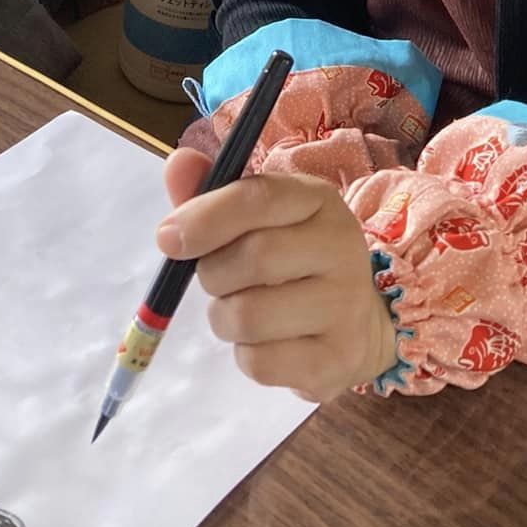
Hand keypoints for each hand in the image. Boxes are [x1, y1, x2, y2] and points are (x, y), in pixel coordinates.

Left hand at [158, 147, 396, 402]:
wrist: (359, 323)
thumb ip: (213, 194)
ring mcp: (345, 306)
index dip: (205, 216)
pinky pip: (259, 363)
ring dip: (224, 317)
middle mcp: (341, 247)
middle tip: (217, 277)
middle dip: (213, 273)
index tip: (167, 238)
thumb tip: (177, 163)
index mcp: (318, 200)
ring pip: (249, 316)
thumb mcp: (259, 218)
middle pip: (251, 259)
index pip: (258, 198)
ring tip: (241, 308)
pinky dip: (245, 354)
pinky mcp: (336, 360)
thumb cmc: (292, 260)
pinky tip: (265, 341)